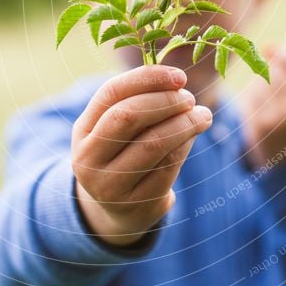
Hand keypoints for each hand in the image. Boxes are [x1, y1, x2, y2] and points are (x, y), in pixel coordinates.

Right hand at [71, 65, 212, 246]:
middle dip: (166, 101)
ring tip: (202, 116)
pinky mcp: (137, 203)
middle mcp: (89, 158)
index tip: (178, 76)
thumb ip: (138, 101)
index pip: (111, 93)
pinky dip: (185, 145)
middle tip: (189, 98)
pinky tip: (192, 136)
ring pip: (153, 143)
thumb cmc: (124, 153)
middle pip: (129, 116)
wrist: (119, 209)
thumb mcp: (117, 128)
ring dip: (185, 123)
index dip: (147, 79)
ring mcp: (110, 184)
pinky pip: (168, 166)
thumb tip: (175, 80)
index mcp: (83, 130)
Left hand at [239, 44, 285, 170]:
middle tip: (270, 90)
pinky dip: (249, 99)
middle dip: (268, 71)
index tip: (271, 51)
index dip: (285, 51)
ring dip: (257, 86)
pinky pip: (249, 97)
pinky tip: (256, 111)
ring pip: (261, 81)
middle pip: (277, 70)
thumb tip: (268, 46)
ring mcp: (283, 117)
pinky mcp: (262, 125)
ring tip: (266, 104)